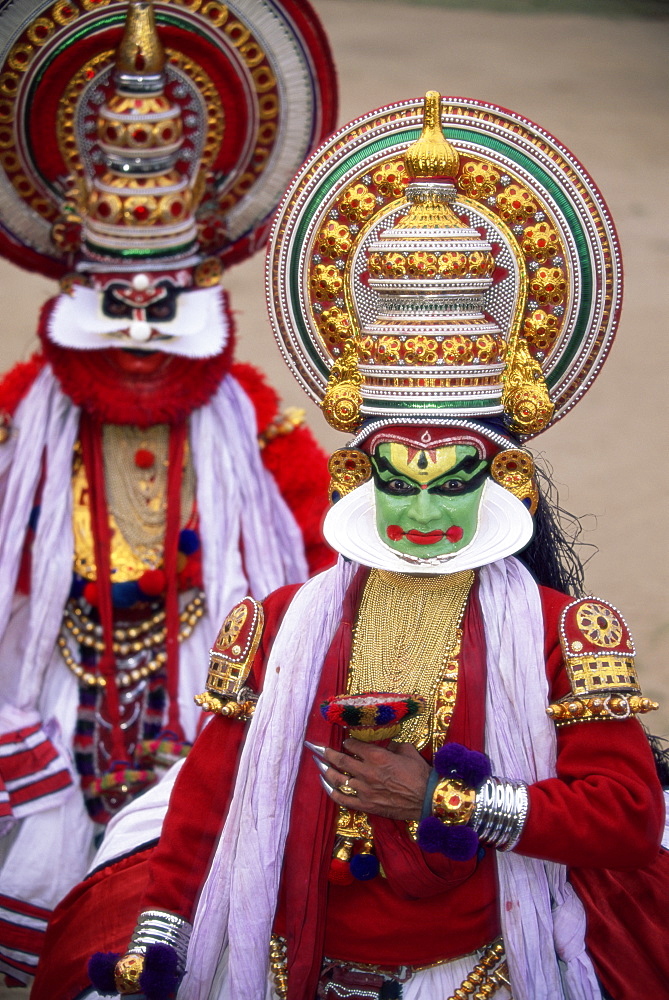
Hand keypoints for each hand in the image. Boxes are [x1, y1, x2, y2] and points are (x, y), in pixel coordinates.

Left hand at [314, 738, 430, 820]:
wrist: (428, 799)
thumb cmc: (420, 773)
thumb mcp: (407, 751)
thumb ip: (392, 746)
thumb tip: (385, 745)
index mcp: (377, 756)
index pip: (353, 745)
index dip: (347, 742)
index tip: (345, 741)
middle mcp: (366, 771)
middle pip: (339, 759)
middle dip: (325, 751)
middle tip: (314, 747)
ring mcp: (364, 790)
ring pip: (337, 778)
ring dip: (325, 769)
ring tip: (317, 762)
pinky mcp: (365, 805)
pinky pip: (342, 799)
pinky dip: (331, 791)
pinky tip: (325, 784)